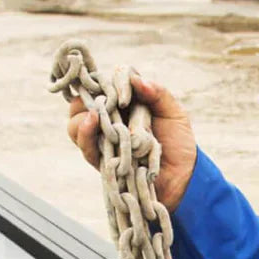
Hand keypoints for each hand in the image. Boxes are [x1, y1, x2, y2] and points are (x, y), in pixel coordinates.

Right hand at [67, 74, 196, 211]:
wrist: (182, 178)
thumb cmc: (178, 143)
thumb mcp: (174, 113)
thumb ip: (158, 93)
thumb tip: (136, 80)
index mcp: (125, 102)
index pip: (104, 83)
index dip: (106, 83)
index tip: (124, 97)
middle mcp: (111, 118)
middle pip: (82, 102)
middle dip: (87, 98)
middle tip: (103, 103)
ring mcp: (104, 139)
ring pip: (76, 123)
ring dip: (83, 118)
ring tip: (95, 117)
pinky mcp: (102, 160)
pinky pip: (85, 146)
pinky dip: (84, 135)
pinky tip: (92, 125)